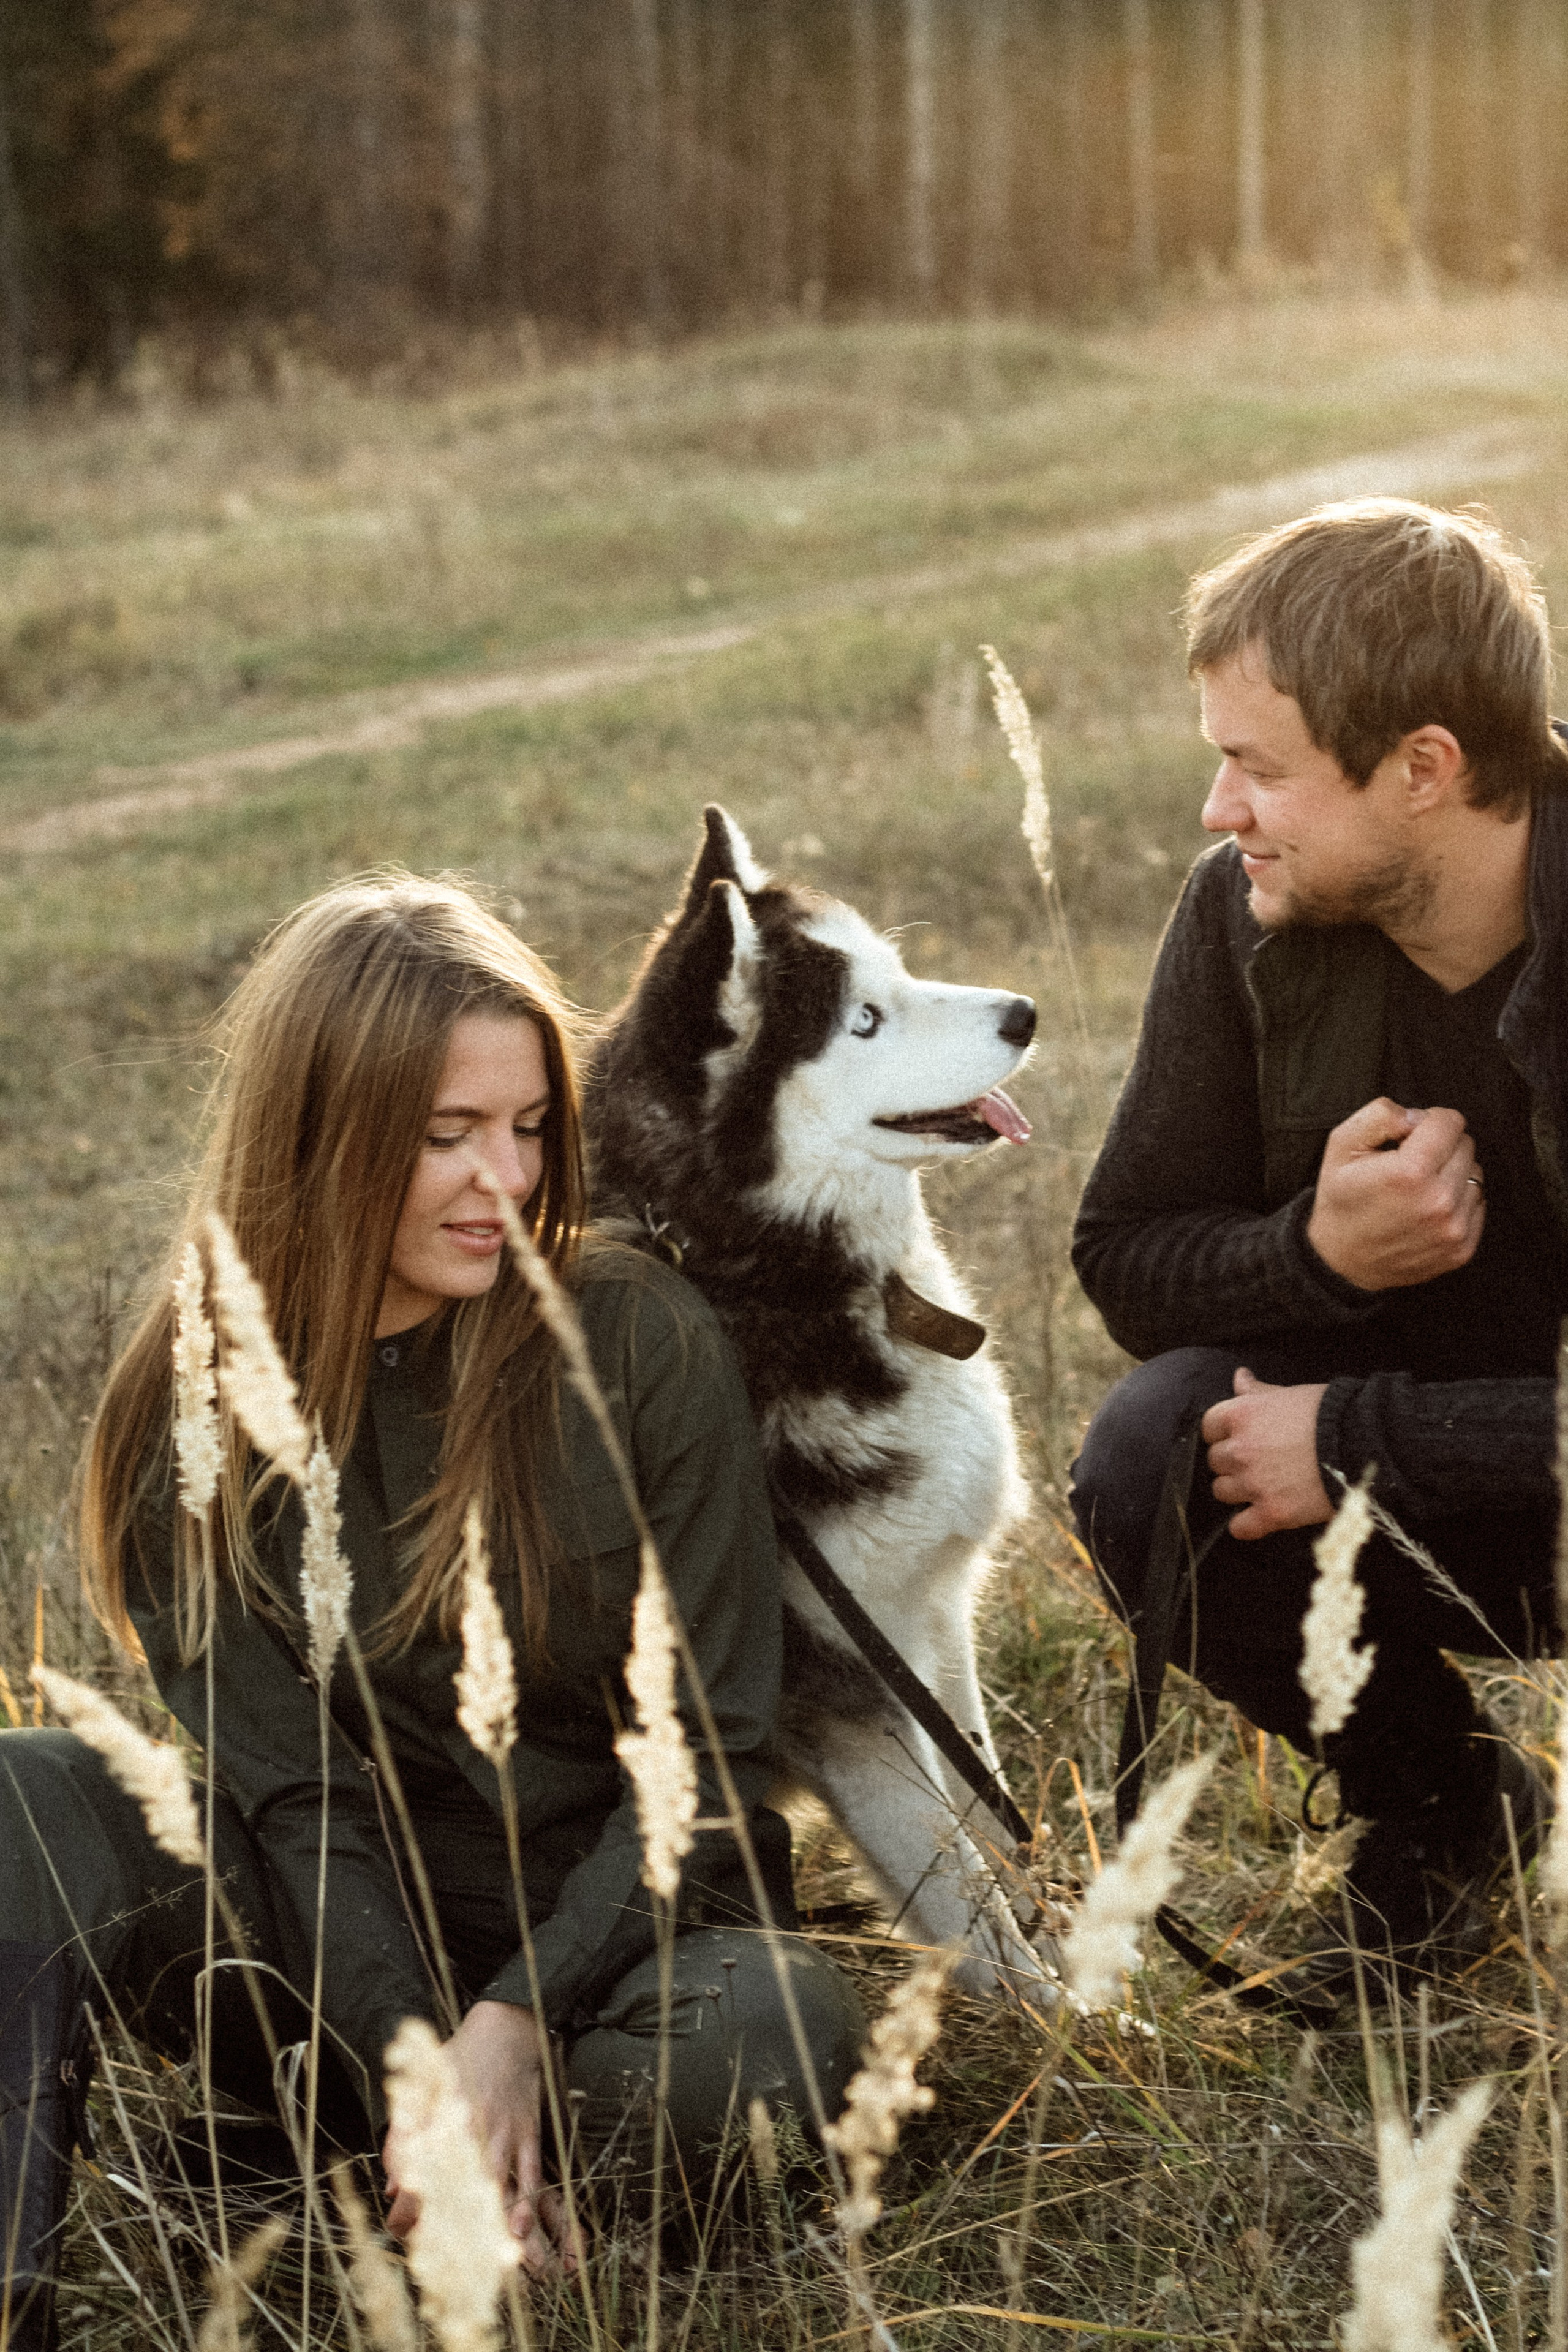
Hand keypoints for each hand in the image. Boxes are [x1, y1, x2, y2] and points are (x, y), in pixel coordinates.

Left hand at [382, 2001, 575, 2278]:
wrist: (506, 2028)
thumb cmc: (460, 2058)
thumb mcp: (422, 2087)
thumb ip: (403, 2134)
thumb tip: (393, 2185)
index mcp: (440, 2119)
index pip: (419, 2172)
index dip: (406, 2208)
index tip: (397, 2228)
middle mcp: (471, 2130)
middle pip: (456, 2188)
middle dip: (444, 2227)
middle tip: (434, 2256)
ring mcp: (504, 2133)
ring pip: (494, 2187)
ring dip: (485, 2224)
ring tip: (477, 2257)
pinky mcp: (529, 2132)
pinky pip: (529, 2173)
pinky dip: (525, 2203)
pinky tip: (518, 2229)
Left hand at [1201, 1368, 1331, 1540]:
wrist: (1362, 1445)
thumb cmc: (1330, 1415)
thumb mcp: (1290, 1394)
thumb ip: (1258, 1392)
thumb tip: (1240, 1378)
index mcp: (1242, 1415)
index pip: (1209, 1426)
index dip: (1223, 1433)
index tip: (1238, 1437)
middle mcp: (1240, 1449)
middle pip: (1215, 1461)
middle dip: (1232, 1462)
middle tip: (1257, 1462)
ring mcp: (1254, 1483)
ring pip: (1222, 1491)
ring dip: (1237, 1490)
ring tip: (1262, 1486)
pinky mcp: (1272, 1512)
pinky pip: (1240, 1527)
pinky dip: (1247, 1525)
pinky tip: (1259, 1517)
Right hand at [1306, 1097, 1483, 1290]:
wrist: (1342, 1261)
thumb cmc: (1342, 1200)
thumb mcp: (1341, 1146)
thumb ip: (1379, 1116)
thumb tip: (1416, 1116)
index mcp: (1409, 1173)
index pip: (1451, 1121)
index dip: (1426, 1122)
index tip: (1407, 1138)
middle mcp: (1438, 1202)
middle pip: (1466, 1145)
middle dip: (1440, 1146)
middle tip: (1409, 1164)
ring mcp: (1453, 1229)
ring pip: (1475, 1174)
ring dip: (1452, 1173)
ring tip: (1419, 1188)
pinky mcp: (1463, 1248)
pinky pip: (1478, 1203)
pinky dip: (1458, 1200)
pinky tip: (1428, 1208)